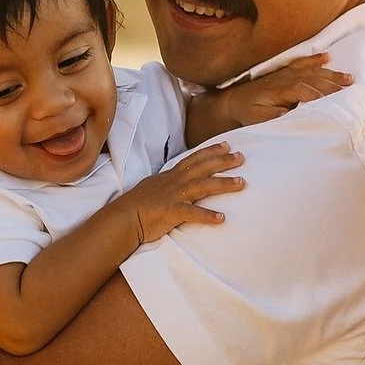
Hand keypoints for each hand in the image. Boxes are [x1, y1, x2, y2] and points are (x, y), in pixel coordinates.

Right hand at [122, 143, 243, 245]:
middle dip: (223, 161)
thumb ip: (167, 185)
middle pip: (203, 168)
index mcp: (170, 177)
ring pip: (202, 186)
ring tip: (241, 183)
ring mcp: (173, 196)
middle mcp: (174, 183)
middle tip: (241, 157)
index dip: (211, 151)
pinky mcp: (171, 212)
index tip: (227, 145)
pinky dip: (207, 215)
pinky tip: (222, 219)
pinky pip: (192, 213)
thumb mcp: (153, 189)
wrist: (122, 218)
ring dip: (223, 184)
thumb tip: (174, 184)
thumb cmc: (136, 206)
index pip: (194, 159)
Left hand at [191, 55, 352, 138]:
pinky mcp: (285, 71)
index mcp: (281, 89)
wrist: (231, 100)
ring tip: (349, 79)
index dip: (321, 97)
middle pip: (314, 79)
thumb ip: (278, 117)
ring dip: (331, 74)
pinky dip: (315, 59)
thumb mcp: (259, 119)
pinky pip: (302, 62)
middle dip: (334, 85)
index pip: (306, 91)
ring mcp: (286, 72)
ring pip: (313, 71)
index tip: (335, 105)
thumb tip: (296, 116)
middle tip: (352, 93)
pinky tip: (327, 58)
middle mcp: (286, 77)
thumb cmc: (247, 111)